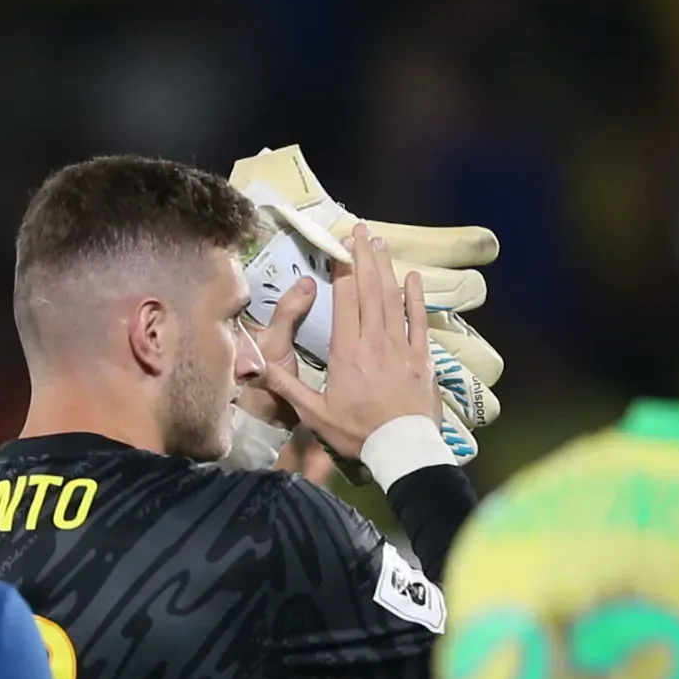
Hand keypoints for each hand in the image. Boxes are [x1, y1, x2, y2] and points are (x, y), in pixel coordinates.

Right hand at [256, 227, 439, 465]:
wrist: (401, 448)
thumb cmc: (355, 433)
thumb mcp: (314, 414)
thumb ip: (288, 386)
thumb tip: (256, 366)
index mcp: (347, 353)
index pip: (346, 302)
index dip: (343, 272)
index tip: (339, 249)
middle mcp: (374, 342)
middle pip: (370, 290)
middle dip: (364, 258)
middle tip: (361, 230)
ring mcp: (401, 346)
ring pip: (393, 299)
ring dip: (386, 268)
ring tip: (380, 243)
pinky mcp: (422, 357)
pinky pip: (419, 320)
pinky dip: (416, 297)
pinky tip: (412, 276)